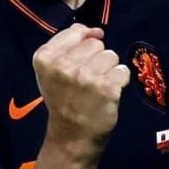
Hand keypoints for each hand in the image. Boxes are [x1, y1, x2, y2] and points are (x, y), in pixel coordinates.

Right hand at [32, 23, 129, 156]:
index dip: (83, 45)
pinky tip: (107, 95)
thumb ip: (69, 44)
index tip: (79, 63)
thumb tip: (96, 31)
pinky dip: (119, 82)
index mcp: (45, 57)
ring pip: (111, 56)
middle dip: (96, 60)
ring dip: (108, 71)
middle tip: (86, 81)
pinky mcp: (106, 87)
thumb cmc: (63, 100)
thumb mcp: (52, 70)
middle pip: (96, 44)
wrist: (72, 137)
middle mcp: (63, 65)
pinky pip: (123, 71)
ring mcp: (85, 76)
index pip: (77, 32)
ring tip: (96, 88)